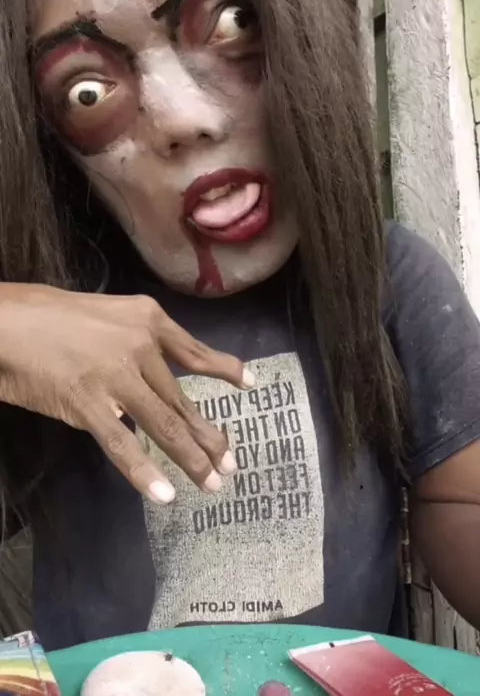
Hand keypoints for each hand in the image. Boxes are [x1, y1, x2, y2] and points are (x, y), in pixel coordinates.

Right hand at [0, 284, 253, 502]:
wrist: (5, 320)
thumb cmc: (50, 317)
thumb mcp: (108, 316)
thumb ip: (136, 345)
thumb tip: (153, 384)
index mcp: (148, 319)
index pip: (195, 350)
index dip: (226, 368)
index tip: (250, 384)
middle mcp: (141, 345)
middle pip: (182, 399)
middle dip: (208, 436)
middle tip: (229, 464)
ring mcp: (117, 375)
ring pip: (164, 424)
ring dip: (190, 458)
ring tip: (210, 484)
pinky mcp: (89, 402)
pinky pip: (123, 443)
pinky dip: (144, 472)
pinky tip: (163, 493)